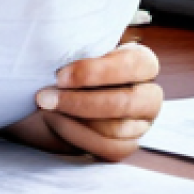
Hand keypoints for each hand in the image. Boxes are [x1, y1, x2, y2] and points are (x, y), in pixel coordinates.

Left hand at [3, 43, 161, 161]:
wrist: (56, 93)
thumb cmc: (69, 65)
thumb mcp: (75, 49)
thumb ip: (77, 47)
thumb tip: (53, 44)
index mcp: (142, 61)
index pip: (136, 64)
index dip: (97, 71)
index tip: (59, 76)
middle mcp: (149, 94)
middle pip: (126, 102)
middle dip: (82, 101)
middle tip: (45, 97)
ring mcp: (142, 123)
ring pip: (116, 128)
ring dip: (75, 119)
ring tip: (46, 108)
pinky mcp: (127, 144)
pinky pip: (110, 148)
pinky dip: (79, 136)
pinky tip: (56, 122)